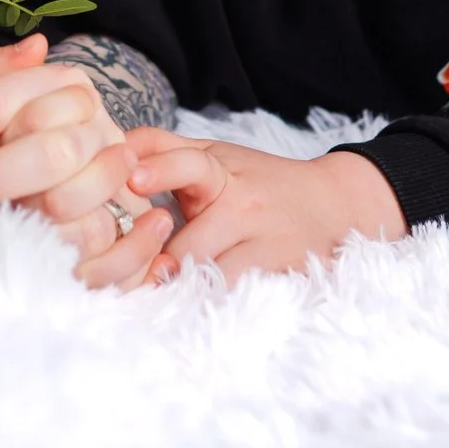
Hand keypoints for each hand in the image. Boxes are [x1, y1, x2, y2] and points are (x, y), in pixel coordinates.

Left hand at [0, 33, 171, 289]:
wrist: (64, 153)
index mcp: (53, 80)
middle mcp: (90, 120)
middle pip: (42, 151)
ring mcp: (110, 169)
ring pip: (68, 201)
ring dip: (14, 218)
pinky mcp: (117, 218)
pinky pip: (91, 244)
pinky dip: (47, 251)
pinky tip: (11, 248)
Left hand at [126, 127, 405, 278]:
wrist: (334, 205)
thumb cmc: (259, 181)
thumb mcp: (217, 156)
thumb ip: (165, 149)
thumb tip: (114, 145)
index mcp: (221, 170)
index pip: (190, 163)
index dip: (161, 170)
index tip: (133, 178)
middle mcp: (242, 203)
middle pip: (187, 239)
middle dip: (151, 257)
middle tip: (117, 268)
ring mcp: (261, 240)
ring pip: (206, 271)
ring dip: (174, 283)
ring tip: (145, 290)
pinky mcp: (276, 270)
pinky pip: (229, 291)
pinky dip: (202, 298)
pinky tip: (182, 302)